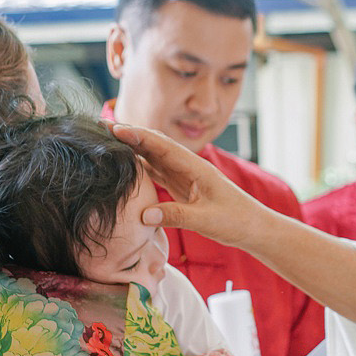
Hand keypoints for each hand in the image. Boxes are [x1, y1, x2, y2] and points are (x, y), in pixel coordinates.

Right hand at [111, 123, 265, 246]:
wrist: (254, 228)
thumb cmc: (236, 221)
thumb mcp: (206, 220)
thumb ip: (176, 215)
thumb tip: (143, 215)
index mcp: (196, 167)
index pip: (162, 146)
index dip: (138, 136)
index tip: (114, 129)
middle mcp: (189, 166)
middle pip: (154, 145)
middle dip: (129, 135)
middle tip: (101, 128)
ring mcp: (186, 175)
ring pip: (154, 156)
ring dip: (132, 148)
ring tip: (106, 142)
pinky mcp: (184, 187)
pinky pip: (158, 172)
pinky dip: (141, 167)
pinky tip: (125, 165)